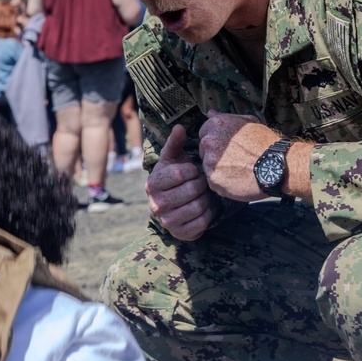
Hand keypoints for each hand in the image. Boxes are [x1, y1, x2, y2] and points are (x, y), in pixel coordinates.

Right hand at [147, 125, 216, 240]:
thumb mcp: (174, 158)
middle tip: (200, 184)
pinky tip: (204, 208)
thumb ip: (175, 142)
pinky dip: (208, 214)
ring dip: (206, 199)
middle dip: (201, 185)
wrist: (176, 203)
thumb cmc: (176, 176)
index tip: (193, 171)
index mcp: (152, 183)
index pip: (181, 173)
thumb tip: (179, 127)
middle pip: (191, 190)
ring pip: (198, 206)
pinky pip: (202, 222)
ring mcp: (167, 221)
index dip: (192, 170)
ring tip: (202, 194)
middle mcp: (156, 204)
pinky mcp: (179, 233)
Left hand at [198, 110, 278, 201]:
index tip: (227, 147)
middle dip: (215, 155)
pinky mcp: (213, 178)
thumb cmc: (264, 143)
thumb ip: (226, 117)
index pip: (204, 133)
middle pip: (203, 151)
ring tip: (237, 170)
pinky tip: (236, 179)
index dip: (215, 141)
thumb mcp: (248, 122)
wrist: (275, 164)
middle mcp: (209, 141)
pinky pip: (213, 182)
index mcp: (216, 125)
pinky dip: (222, 183)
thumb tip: (210, 113)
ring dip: (218, 170)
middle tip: (234, 159)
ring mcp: (210, 161)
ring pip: (208, 167)